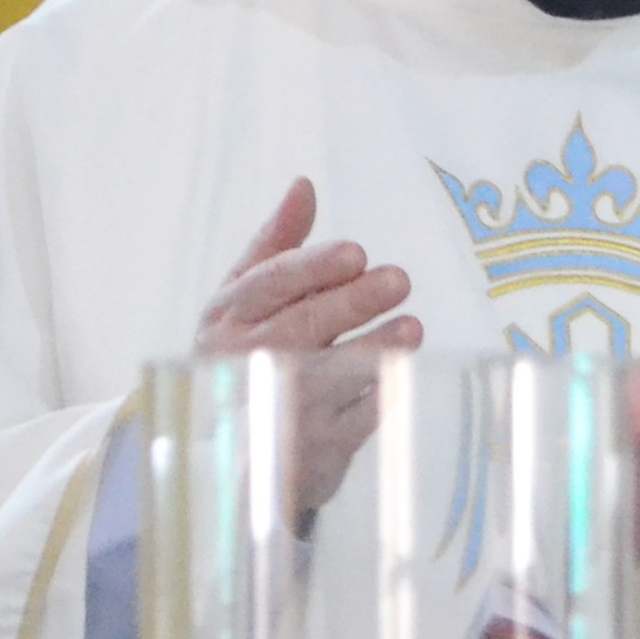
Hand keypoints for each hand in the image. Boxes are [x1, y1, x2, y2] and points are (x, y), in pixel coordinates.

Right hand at [197, 179, 422, 520]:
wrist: (233, 453)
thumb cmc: (248, 356)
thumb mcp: (246, 300)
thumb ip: (276, 246)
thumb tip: (304, 185)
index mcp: (227, 319)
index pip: (268, 286)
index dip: (311, 269)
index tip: (354, 253)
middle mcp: (246, 363)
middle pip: (301, 328)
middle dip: (351, 303)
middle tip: (398, 279)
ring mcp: (280, 409)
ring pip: (330, 376)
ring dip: (372, 351)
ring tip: (412, 328)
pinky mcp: (315, 450)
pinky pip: (355, 422)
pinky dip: (379, 398)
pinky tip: (405, 376)